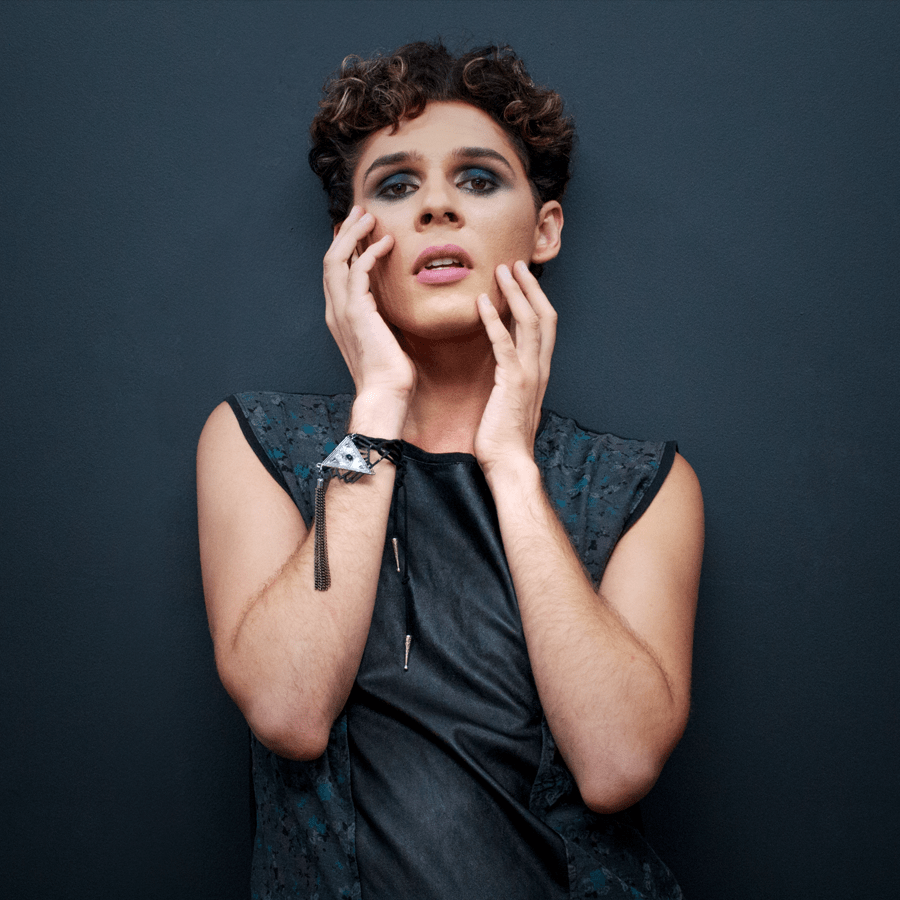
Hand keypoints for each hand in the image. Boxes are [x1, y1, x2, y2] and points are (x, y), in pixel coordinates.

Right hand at [323, 206, 415, 409]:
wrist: (384, 394)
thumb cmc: (390, 374)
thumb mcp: (388, 337)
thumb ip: (386, 317)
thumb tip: (399, 305)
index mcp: (341, 316)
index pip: (336, 272)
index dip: (344, 247)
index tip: (359, 229)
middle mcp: (336, 310)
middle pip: (331, 259)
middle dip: (345, 232)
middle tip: (360, 213)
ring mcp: (342, 311)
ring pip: (337, 259)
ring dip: (353, 234)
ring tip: (369, 217)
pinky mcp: (356, 312)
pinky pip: (357, 272)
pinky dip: (369, 253)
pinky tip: (385, 243)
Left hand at [473, 260, 556, 478]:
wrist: (510, 463)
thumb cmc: (504, 437)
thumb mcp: (509, 401)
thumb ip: (510, 380)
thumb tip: (501, 367)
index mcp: (540, 371)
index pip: (545, 326)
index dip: (535, 299)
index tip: (521, 279)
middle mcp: (540, 368)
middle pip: (544, 315)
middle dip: (531, 287)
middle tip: (515, 264)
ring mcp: (529, 373)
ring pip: (529, 322)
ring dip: (516, 293)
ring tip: (502, 271)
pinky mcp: (513, 381)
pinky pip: (504, 343)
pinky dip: (494, 319)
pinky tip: (482, 302)